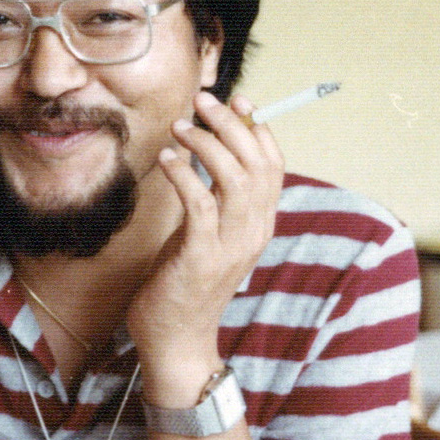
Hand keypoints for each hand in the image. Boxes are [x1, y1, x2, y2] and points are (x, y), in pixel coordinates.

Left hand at [127, 91, 284, 406]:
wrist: (177, 339)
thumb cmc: (185, 280)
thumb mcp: (207, 232)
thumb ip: (215, 197)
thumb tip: (207, 151)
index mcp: (259, 223)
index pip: (273, 165)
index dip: (258, 128)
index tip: (238, 100)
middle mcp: (253, 231)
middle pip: (256, 163)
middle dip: (231, 123)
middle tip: (203, 100)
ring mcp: (230, 245)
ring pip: (234, 178)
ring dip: (206, 144)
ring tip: (179, 128)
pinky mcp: (202, 257)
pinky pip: (200, 204)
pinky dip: (184, 175)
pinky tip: (167, 160)